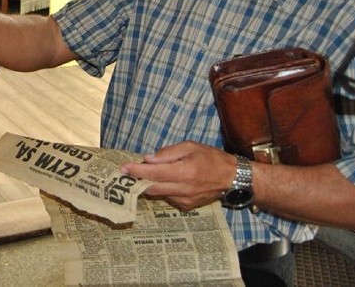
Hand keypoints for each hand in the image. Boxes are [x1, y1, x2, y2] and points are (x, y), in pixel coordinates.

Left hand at [121, 141, 235, 210]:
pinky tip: (164, 181)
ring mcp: (185, 200)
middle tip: (127, 172)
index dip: (137, 171)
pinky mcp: (186, 206)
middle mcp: (183, 189)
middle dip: (137, 180)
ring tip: (146, 173)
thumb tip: (148, 158)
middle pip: (152, 188)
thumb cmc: (211, 158)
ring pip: (158, 194)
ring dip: (149, 184)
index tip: (123, 168)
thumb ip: (168, 153)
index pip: (154, 173)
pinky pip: (167, 197)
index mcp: (185, 171)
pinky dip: (162, 189)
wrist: (232, 178)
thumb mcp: (190, 147)